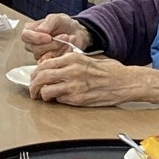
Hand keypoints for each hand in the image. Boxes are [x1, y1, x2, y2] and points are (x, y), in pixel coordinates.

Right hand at [21, 14, 91, 60]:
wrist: (74, 31)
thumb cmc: (63, 23)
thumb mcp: (56, 18)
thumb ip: (48, 23)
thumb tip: (39, 30)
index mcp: (29, 31)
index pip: (25, 36)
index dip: (36, 38)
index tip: (49, 37)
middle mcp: (32, 43)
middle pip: (35, 48)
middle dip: (52, 44)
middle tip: (65, 36)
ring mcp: (39, 53)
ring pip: (44, 56)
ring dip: (59, 48)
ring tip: (68, 39)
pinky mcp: (48, 60)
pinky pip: (53, 61)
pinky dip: (63, 53)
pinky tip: (69, 46)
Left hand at [29, 54, 158, 106]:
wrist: (125, 82)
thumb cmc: (111, 71)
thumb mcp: (89, 59)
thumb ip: (71, 62)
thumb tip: (54, 66)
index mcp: (73, 58)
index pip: (44, 64)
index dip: (35, 73)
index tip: (34, 77)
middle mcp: (71, 70)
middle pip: (41, 77)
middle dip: (33, 85)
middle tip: (33, 90)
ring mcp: (74, 86)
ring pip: (46, 91)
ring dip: (42, 95)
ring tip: (43, 97)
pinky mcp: (78, 99)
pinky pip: (59, 100)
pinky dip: (57, 100)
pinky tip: (60, 99)